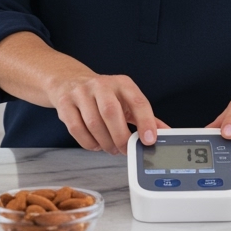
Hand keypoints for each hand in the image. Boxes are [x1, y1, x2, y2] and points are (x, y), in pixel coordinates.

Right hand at [46, 72, 165, 155]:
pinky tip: (96, 144)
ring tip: (111, 148)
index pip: (137, 101)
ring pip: (94, 124)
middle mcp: (101, 85)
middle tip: (125, 150)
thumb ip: (145, 116)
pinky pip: (77, 130)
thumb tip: (166, 133)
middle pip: (112, 113)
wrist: (69, 81)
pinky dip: (89, 143)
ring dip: (105, 142)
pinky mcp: (65, 104)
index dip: (145, 122)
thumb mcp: (126, 99)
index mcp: (122, 83)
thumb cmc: (103, 95)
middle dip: (120, 137)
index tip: (149, 140)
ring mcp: (81, 93)